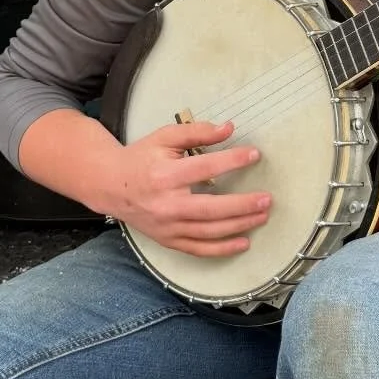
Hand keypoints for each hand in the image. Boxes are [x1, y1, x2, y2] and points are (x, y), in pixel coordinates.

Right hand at [106, 119, 270, 257]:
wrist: (111, 186)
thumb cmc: (141, 158)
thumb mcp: (164, 137)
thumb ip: (197, 132)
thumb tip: (228, 128)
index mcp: (165, 175)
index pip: (205, 167)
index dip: (232, 160)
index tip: (254, 154)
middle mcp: (167, 205)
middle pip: (211, 208)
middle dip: (242, 205)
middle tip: (267, 199)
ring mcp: (168, 226)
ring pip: (209, 232)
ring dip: (239, 226)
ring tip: (262, 216)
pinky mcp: (168, 240)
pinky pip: (199, 249)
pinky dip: (223, 249)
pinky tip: (244, 243)